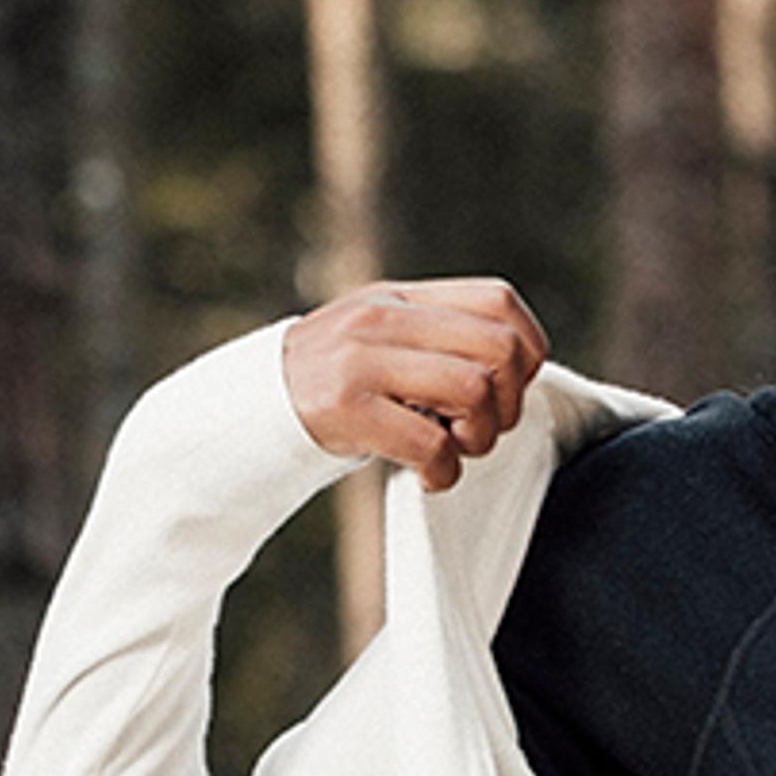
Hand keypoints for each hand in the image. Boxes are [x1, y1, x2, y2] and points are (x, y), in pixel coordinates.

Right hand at [281, 277, 552, 492]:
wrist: (250, 413)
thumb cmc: (336, 387)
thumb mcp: (382, 340)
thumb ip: (440, 339)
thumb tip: (520, 364)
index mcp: (400, 300)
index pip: (499, 302)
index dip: (526, 352)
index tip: (505, 389)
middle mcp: (381, 319)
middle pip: (499, 348)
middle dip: (508, 402)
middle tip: (478, 429)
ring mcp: (360, 360)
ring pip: (473, 389)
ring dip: (479, 437)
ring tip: (452, 449)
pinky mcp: (343, 407)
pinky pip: (430, 443)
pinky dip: (444, 472)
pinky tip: (427, 475)